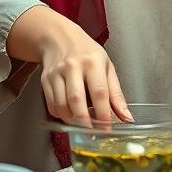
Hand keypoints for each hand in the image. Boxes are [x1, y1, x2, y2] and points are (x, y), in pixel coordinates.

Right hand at [8, 5, 132, 126]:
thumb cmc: (88, 53)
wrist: (60, 38)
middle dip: (85, 122)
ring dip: (72, 121)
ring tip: (82, 125)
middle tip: (92, 134)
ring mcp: (57, 73)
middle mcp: (74, 67)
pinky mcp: (45, 81)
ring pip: (61, 105)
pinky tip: (70, 115)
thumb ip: (117, 94)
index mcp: (94, 62)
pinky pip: (51, 105)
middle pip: (76, 100)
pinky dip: (61, 116)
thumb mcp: (107, 67)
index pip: (99, 92)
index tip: (107, 129)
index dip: (103, 114)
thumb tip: (126, 118)